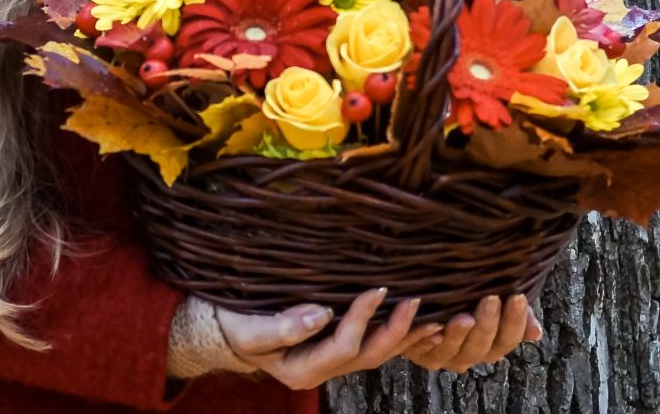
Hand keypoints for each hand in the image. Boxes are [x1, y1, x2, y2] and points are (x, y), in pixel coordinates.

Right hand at [214, 288, 443, 389]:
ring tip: (434, 316)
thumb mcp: (249, 329)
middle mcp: (323, 372)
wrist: (225, 332)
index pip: (343, 345)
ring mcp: (331, 362)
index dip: (363, 318)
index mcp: (303, 369)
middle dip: (397, 330)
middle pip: (369, 355)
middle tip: (418, 301)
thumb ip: (283, 326)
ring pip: (376, 353)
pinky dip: (396, 334)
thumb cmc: (233, 327)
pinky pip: (372, 345)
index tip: (378, 288)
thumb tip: (322, 314)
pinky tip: (415, 319)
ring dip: (405, 336)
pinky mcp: (336, 349)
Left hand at [401, 294, 540, 372]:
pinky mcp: (417, 352)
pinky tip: (430, 323)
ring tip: (463, 316)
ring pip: (453, 351)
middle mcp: (468, 356)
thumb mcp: (493, 301)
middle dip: (487, 324)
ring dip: (458, 334)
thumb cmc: (466, 298)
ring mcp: (442, 357)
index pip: (507, 340)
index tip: (517, 297)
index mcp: (490, 346)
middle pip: (481, 347)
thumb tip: (537, 333)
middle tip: (491, 299)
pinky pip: (421, 348)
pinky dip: (425, 336)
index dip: (515, 322)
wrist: (425, 300)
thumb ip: (515, 316)